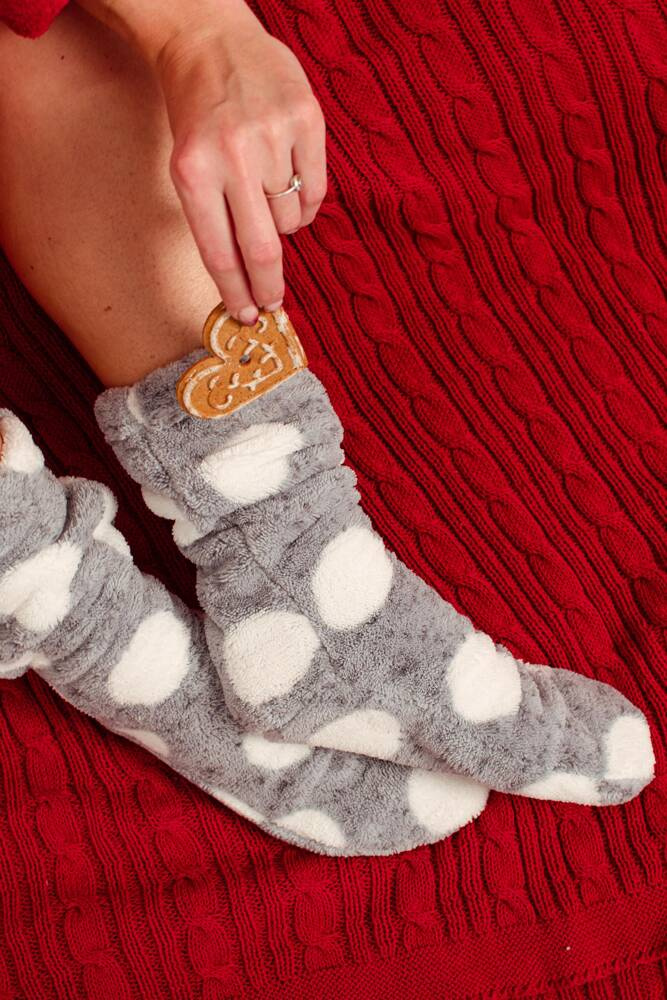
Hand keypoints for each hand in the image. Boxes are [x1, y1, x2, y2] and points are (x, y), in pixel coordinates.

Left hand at [157, 8, 326, 323]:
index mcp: (193, 172)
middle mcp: (233, 156)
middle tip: (272, 303)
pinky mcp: (307, 120)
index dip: (237, 294)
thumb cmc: (198, 116)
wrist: (211, 41)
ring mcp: (273, 136)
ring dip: (281, 225)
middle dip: (269, 286)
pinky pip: (314, 192)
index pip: (220, 254)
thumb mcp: (186, 166)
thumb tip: (246, 282)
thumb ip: (214, 220)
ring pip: (290, 221)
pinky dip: (304, 202)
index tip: (247, 317)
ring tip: (266, 196)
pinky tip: (288, 181)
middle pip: (263, 250)